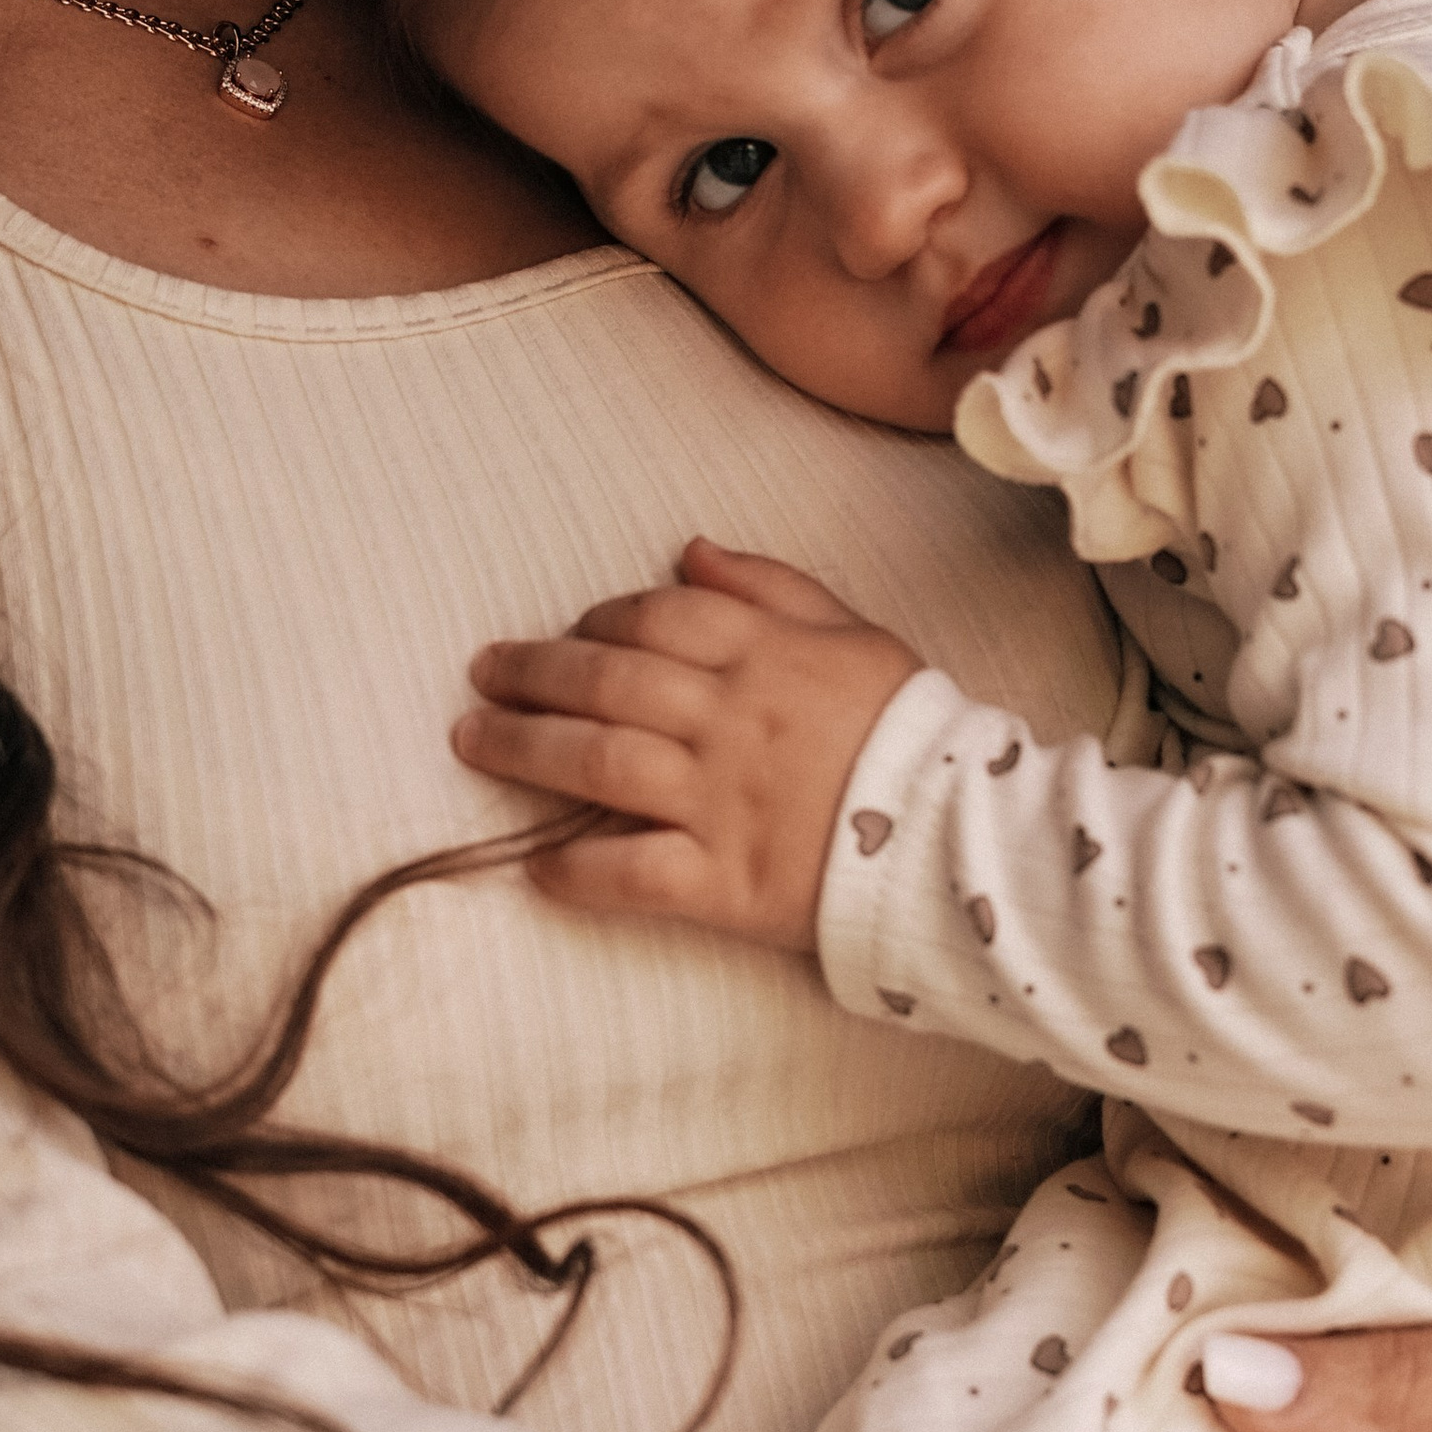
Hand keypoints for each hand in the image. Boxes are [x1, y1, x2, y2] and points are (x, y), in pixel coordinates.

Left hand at [454, 540, 920, 950]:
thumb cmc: (908, 733)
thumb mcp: (854, 634)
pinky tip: (534, 869)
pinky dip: (575, 872)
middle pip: (606, 682)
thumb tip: (687, 548)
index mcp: (764, 655)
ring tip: (471, 741)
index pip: (655, 617)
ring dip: (524, 749)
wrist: (960, 840)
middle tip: (481, 674)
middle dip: (531, 673)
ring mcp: (720, 802)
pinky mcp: (722, 883)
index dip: (599, 619)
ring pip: (598, 764)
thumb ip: (770, 586)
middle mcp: (730, 720)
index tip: (570, 632)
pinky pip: (630, 873)